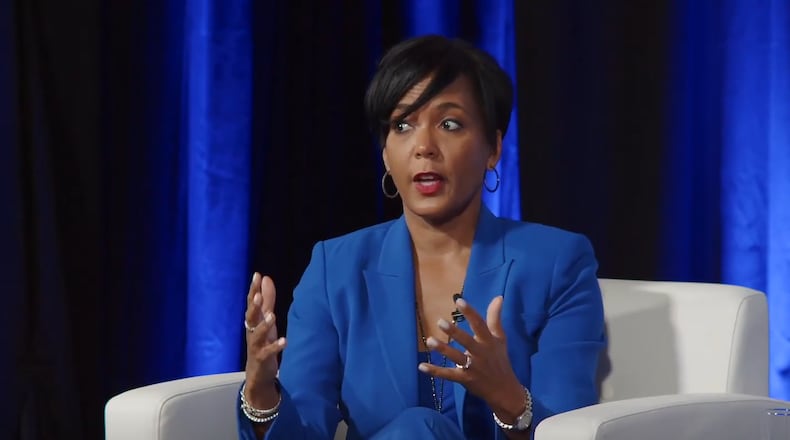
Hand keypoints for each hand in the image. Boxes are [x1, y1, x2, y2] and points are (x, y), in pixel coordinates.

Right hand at [244, 273, 286, 407]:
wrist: (258, 373)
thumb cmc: (262, 342)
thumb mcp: (266, 319)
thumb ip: (267, 300)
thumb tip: (266, 278)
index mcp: (253, 321)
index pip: (252, 303)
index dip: (253, 290)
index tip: (256, 275)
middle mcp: (252, 332)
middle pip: (250, 317)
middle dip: (253, 307)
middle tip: (257, 296)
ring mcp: (256, 345)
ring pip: (257, 335)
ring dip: (264, 325)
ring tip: (272, 316)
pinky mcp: (262, 359)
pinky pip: (267, 352)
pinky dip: (275, 346)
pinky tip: (284, 341)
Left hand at [418, 296, 524, 418]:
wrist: (504, 390)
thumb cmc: (500, 360)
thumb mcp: (500, 338)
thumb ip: (495, 318)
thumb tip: (498, 297)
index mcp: (488, 341)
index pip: (480, 325)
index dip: (470, 313)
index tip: (459, 301)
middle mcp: (480, 353)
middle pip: (467, 341)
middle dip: (454, 332)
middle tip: (440, 322)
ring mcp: (472, 367)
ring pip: (456, 357)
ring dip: (443, 350)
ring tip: (430, 341)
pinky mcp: (465, 380)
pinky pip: (448, 375)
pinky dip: (435, 371)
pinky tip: (421, 366)